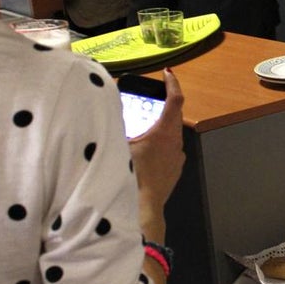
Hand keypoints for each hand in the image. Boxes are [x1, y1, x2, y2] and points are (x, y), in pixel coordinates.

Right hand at [128, 68, 185, 243]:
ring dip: (158, 127)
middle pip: (173, 117)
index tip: (168, 73)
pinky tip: (142, 151)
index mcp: (166, 132)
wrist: (141, 209)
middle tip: (147, 98)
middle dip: (161, 105)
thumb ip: (116, 125)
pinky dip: (158, 144)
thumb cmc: (130, 176)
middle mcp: (176, 143)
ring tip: (140, 126)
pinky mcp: (174, 171)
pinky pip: (168, 150)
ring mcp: (177, 158)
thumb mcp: (118, 145)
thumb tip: (106, 111)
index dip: (172, 84)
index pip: (175, 100)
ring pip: (170, 135)